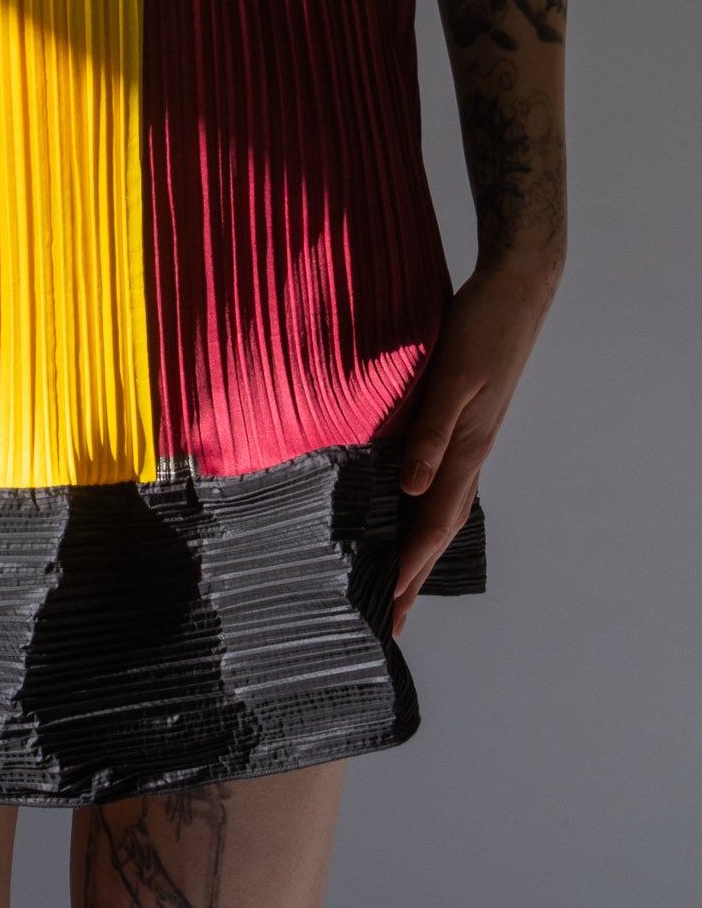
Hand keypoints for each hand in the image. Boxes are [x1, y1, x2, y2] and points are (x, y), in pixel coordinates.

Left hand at [392, 255, 560, 635]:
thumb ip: (431, 432)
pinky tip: (414, 505)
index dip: (412, 565)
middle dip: (416, 573)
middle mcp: (469, 450)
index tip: (391, 605)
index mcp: (465, 447)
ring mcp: (471, 436)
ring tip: (401, 576)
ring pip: (444, 505)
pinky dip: (428, 505)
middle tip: (393, 616)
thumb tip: (412, 490)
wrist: (515, 291)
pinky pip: (446, 478)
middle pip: (440, 525)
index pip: (434, 522)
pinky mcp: (467, 418)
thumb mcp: (453, 377)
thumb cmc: (482, 328)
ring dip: (422, 544)